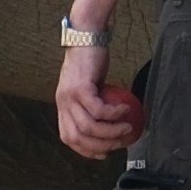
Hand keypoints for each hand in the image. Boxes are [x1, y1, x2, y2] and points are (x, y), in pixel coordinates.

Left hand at [55, 31, 145, 161]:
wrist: (86, 36)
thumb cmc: (91, 60)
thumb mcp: (88, 87)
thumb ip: (92, 105)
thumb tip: (109, 126)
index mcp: (63, 106)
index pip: (69, 138)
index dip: (86, 150)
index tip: (104, 153)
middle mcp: (62, 103)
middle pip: (78, 138)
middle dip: (100, 146)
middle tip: (120, 142)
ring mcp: (69, 96)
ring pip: (90, 127)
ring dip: (111, 132)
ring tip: (127, 127)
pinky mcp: (80, 88)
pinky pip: (99, 110)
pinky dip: (114, 114)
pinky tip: (125, 110)